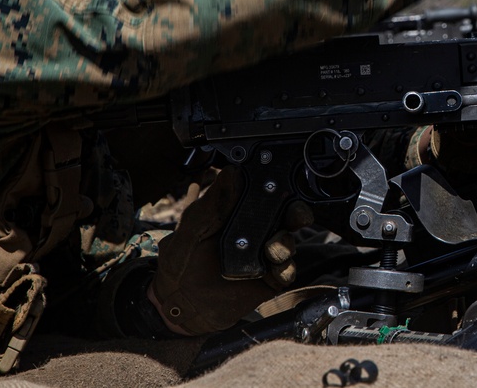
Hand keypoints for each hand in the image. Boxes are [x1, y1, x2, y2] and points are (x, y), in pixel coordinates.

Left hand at [149, 165, 312, 334]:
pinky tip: (276, 270)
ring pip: (288, 243)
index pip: (265, 197)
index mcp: (238, 216)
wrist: (179, 306)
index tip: (285, 188)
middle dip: (296, 214)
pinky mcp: (268, 281)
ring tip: (273, 249)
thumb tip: (231, 171)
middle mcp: (255, 234)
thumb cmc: (180, 263)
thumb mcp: (192, 228)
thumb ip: (212, 203)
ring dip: (286, 243)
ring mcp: (263, 257)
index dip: (279, 190)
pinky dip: (286, 269)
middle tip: (297, 216)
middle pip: (286, 218)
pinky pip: (286, 272)